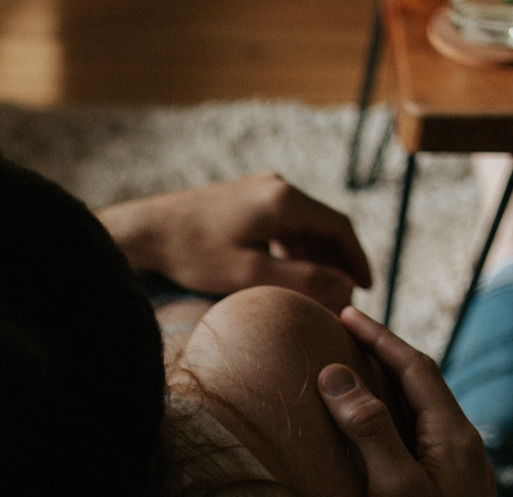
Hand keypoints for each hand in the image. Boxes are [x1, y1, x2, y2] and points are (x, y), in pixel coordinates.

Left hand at [98, 173, 373, 311]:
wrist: (146, 230)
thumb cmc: (195, 253)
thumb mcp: (252, 274)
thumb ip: (302, 281)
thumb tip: (346, 290)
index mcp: (285, 200)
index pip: (340, 228)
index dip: (356, 260)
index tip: (366, 288)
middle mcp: (276, 187)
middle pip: (323, 225)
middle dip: (338, 261)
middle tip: (346, 294)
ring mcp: (259, 190)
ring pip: (302, 225)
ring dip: (315, 256)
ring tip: (323, 289)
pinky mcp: (242, 199)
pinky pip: (281, 223)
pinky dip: (293, 248)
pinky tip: (290, 273)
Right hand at [317, 308, 510, 496]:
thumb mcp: (394, 488)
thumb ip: (368, 430)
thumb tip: (336, 375)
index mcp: (454, 437)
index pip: (416, 369)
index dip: (379, 340)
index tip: (345, 316)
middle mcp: (465, 450)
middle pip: (423, 387)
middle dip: (385, 357)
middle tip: (348, 336)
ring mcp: (461, 476)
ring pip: (423, 417)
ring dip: (390, 392)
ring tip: (357, 378)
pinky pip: (421, 444)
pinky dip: (394, 425)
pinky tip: (378, 441)